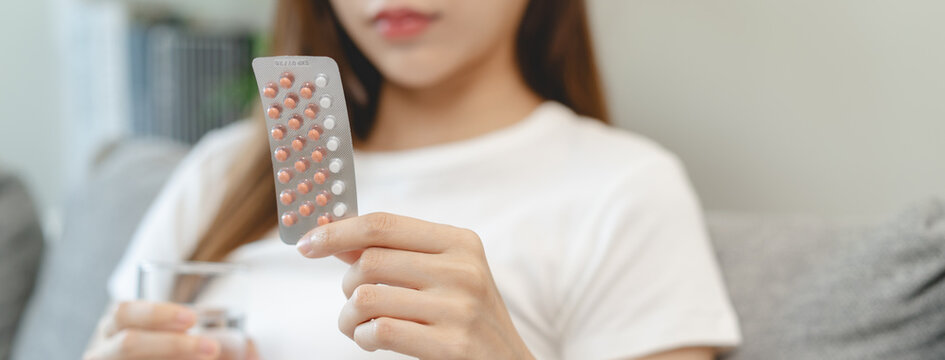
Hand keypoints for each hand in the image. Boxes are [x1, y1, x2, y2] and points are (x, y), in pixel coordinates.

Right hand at [85, 301, 261, 359]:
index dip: (156, 314)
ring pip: (128, 359)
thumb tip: (249, 346)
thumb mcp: (180, 339)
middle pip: (127, 344)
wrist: (147, 357)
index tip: (192, 319)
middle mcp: (100, 352)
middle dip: (171, 346)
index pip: (124, 313)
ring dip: (170, 355)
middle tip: (210, 350)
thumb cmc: (161, 349)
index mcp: (114, 329)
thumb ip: (216, 343)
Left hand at [296, 212, 534, 359]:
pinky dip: (362, 338)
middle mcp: (463, 269)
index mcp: (461, 242)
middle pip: (369, 261)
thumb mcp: (445, 275)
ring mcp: (459, 307)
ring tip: (358, 326)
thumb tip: (337, 238)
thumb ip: (398, 254)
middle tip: (351, 302)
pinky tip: (372, 341)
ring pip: (367, 297)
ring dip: (349, 317)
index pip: (383, 224)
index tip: (306, 243)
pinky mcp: (451, 345)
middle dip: (346, 285)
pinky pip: (378, 331)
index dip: (337, 231)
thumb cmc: (466, 318)